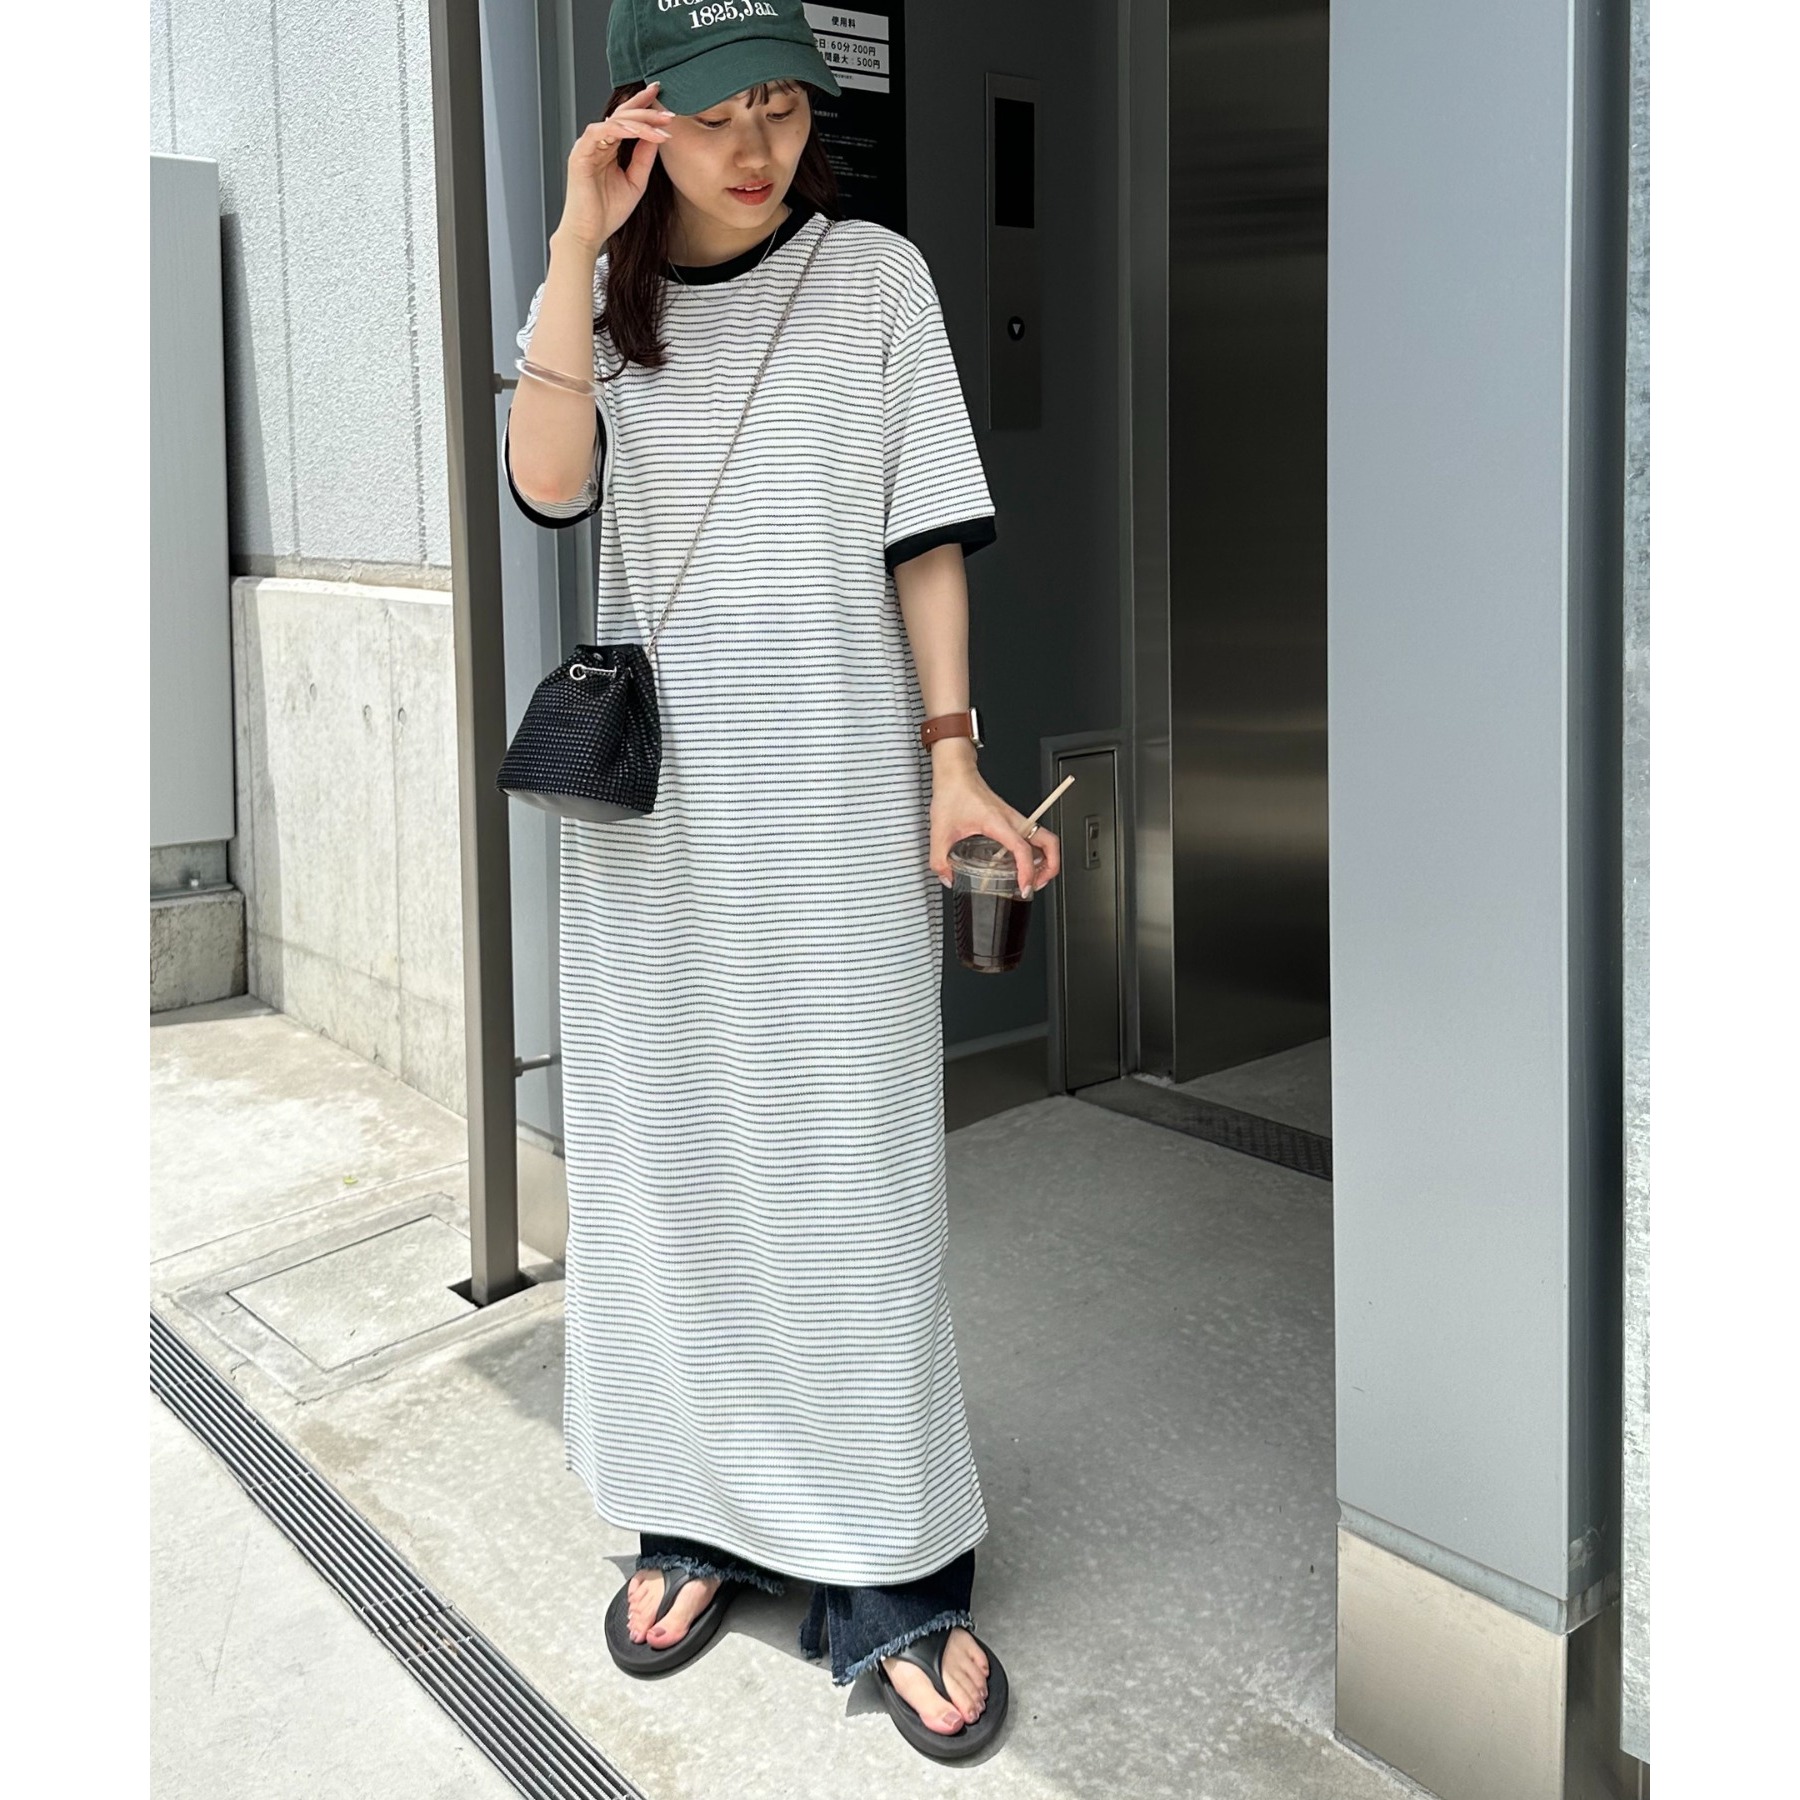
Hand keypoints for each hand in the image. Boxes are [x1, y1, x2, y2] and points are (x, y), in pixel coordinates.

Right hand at [557, 82, 673, 253]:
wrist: (589, 233)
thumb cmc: (608, 212)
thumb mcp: (636, 181)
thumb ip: (644, 158)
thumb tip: (657, 136)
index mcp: (608, 147)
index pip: (626, 120)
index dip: (642, 106)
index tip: (661, 95)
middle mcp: (597, 143)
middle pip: (621, 115)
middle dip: (646, 110)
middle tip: (668, 111)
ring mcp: (587, 146)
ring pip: (613, 121)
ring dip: (638, 121)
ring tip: (660, 124)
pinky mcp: (580, 154)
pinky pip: (601, 132)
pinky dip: (620, 130)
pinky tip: (639, 132)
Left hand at [930, 758, 1061, 895]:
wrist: (957, 774)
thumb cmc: (953, 793)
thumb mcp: (940, 831)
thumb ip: (939, 859)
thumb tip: (947, 878)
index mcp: (998, 823)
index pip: (1022, 849)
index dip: (1027, 871)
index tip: (1024, 887)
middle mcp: (1013, 820)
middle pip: (1049, 843)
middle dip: (1050, 867)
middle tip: (1037, 884)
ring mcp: (1015, 819)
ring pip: (1046, 839)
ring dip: (1047, 860)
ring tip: (1035, 877)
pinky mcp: (1012, 819)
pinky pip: (1034, 837)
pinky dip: (1036, 852)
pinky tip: (1022, 863)